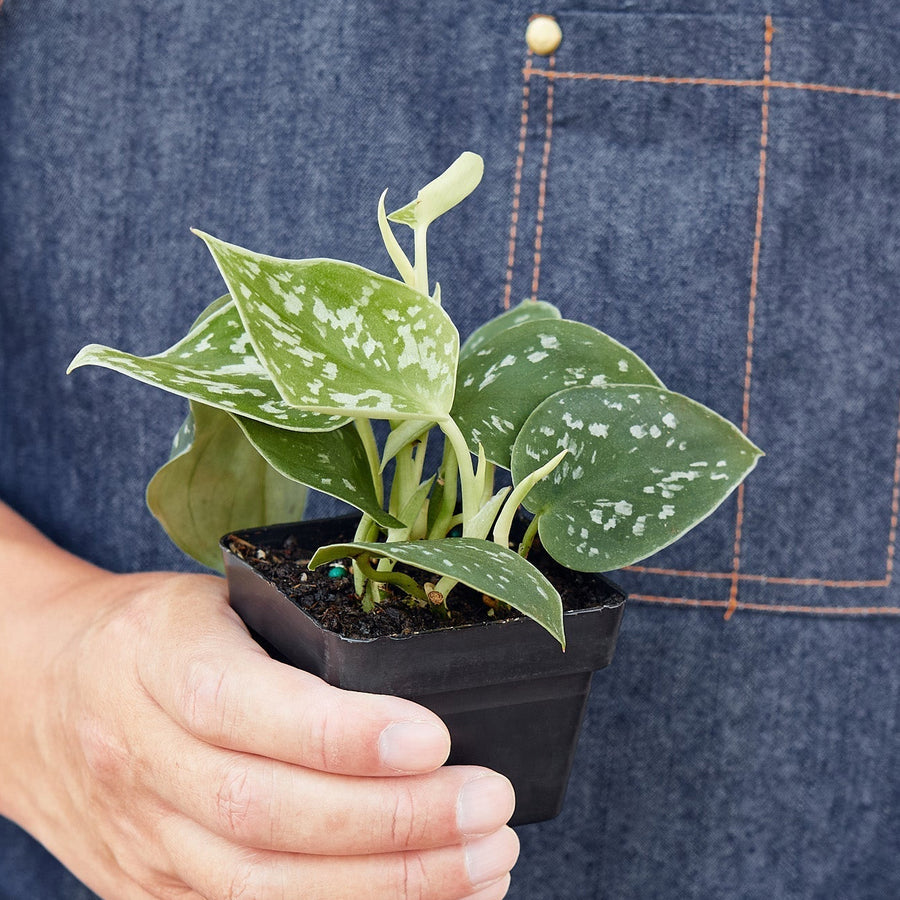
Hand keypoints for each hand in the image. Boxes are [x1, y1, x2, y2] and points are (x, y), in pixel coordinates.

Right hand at [2, 555, 517, 898]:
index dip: (342, 733)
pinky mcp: (150, 891)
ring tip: (485, 862)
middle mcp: (141, 757)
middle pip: (265, 815)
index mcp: (157, 659)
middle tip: (488, 806)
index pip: (245, 708)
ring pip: (262, 888)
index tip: (436, 737)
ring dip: (389, 887)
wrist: (41, 691)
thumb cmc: (156, 633)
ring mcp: (142, 840)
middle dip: (394, 823)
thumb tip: (430, 682)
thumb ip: (301, 641)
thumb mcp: (217, 600)